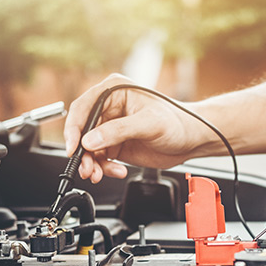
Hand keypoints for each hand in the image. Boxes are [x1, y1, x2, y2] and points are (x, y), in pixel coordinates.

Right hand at [63, 74, 213, 182]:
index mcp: (114, 91)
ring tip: (99, 174)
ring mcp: (111, 128)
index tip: (74, 147)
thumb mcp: (149, 123)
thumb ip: (119, 131)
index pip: (83, 108)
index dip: (74, 128)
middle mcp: (109, 108)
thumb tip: (90, 140)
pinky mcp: (116, 145)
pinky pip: (100, 158)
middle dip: (83, 152)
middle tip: (87, 168)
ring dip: (91, 163)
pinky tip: (116, 171)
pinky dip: (103, 168)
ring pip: (88, 148)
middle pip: (82, 131)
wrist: (192, 140)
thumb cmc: (178, 122)